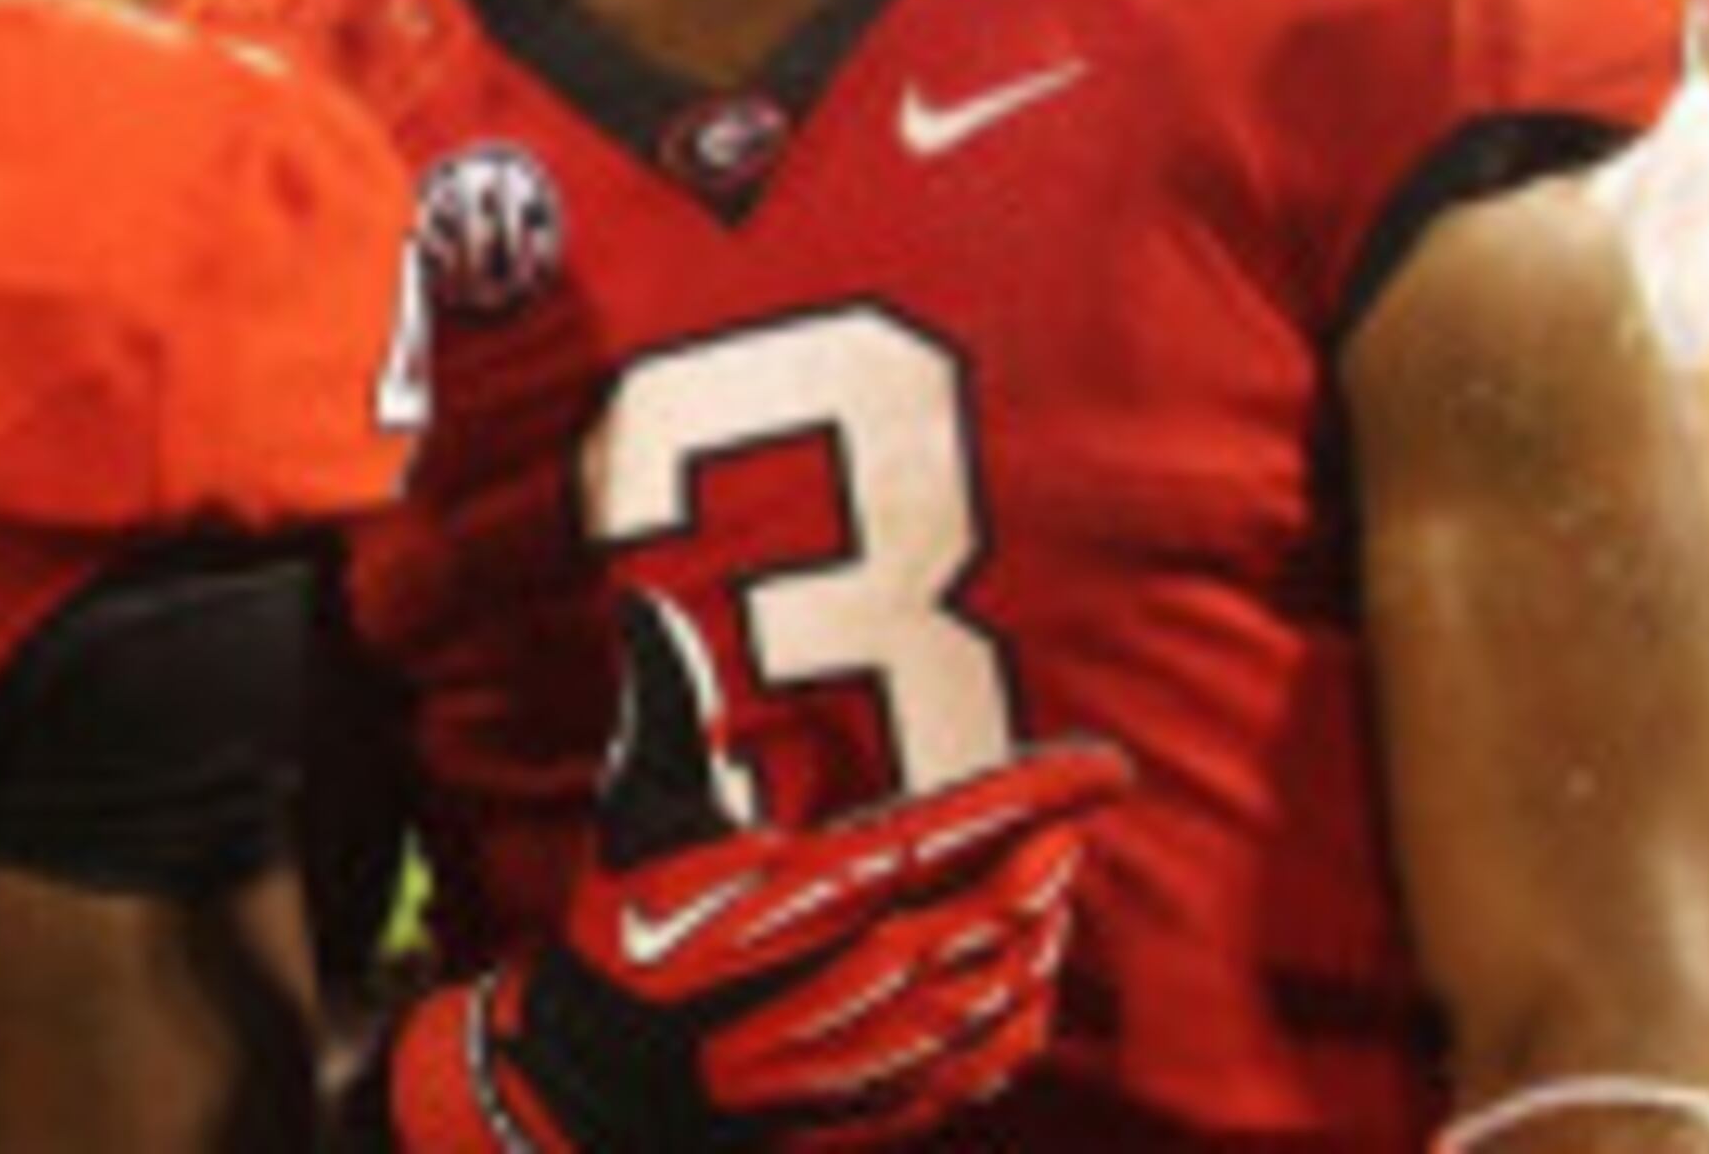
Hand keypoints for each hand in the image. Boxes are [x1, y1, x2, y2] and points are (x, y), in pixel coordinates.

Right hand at [385, 596, 1130, 1151]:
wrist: (601, 1083)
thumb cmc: (623, 937)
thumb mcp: (639, 815)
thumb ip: (665, 708)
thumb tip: (643, 605)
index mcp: (814, 890)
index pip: (961, 826)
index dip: (1045, 793)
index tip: (1108, 768)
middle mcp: (857, 970)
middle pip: (1000, 911)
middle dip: (1049, 861)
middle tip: (1071, 824)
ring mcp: (873, 1047)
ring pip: (1002, 987)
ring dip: (1040, 935)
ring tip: (1048, 892)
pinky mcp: (875, 1103)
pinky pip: (984, 1066)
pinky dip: (1022, 1023)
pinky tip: (1023, 987)